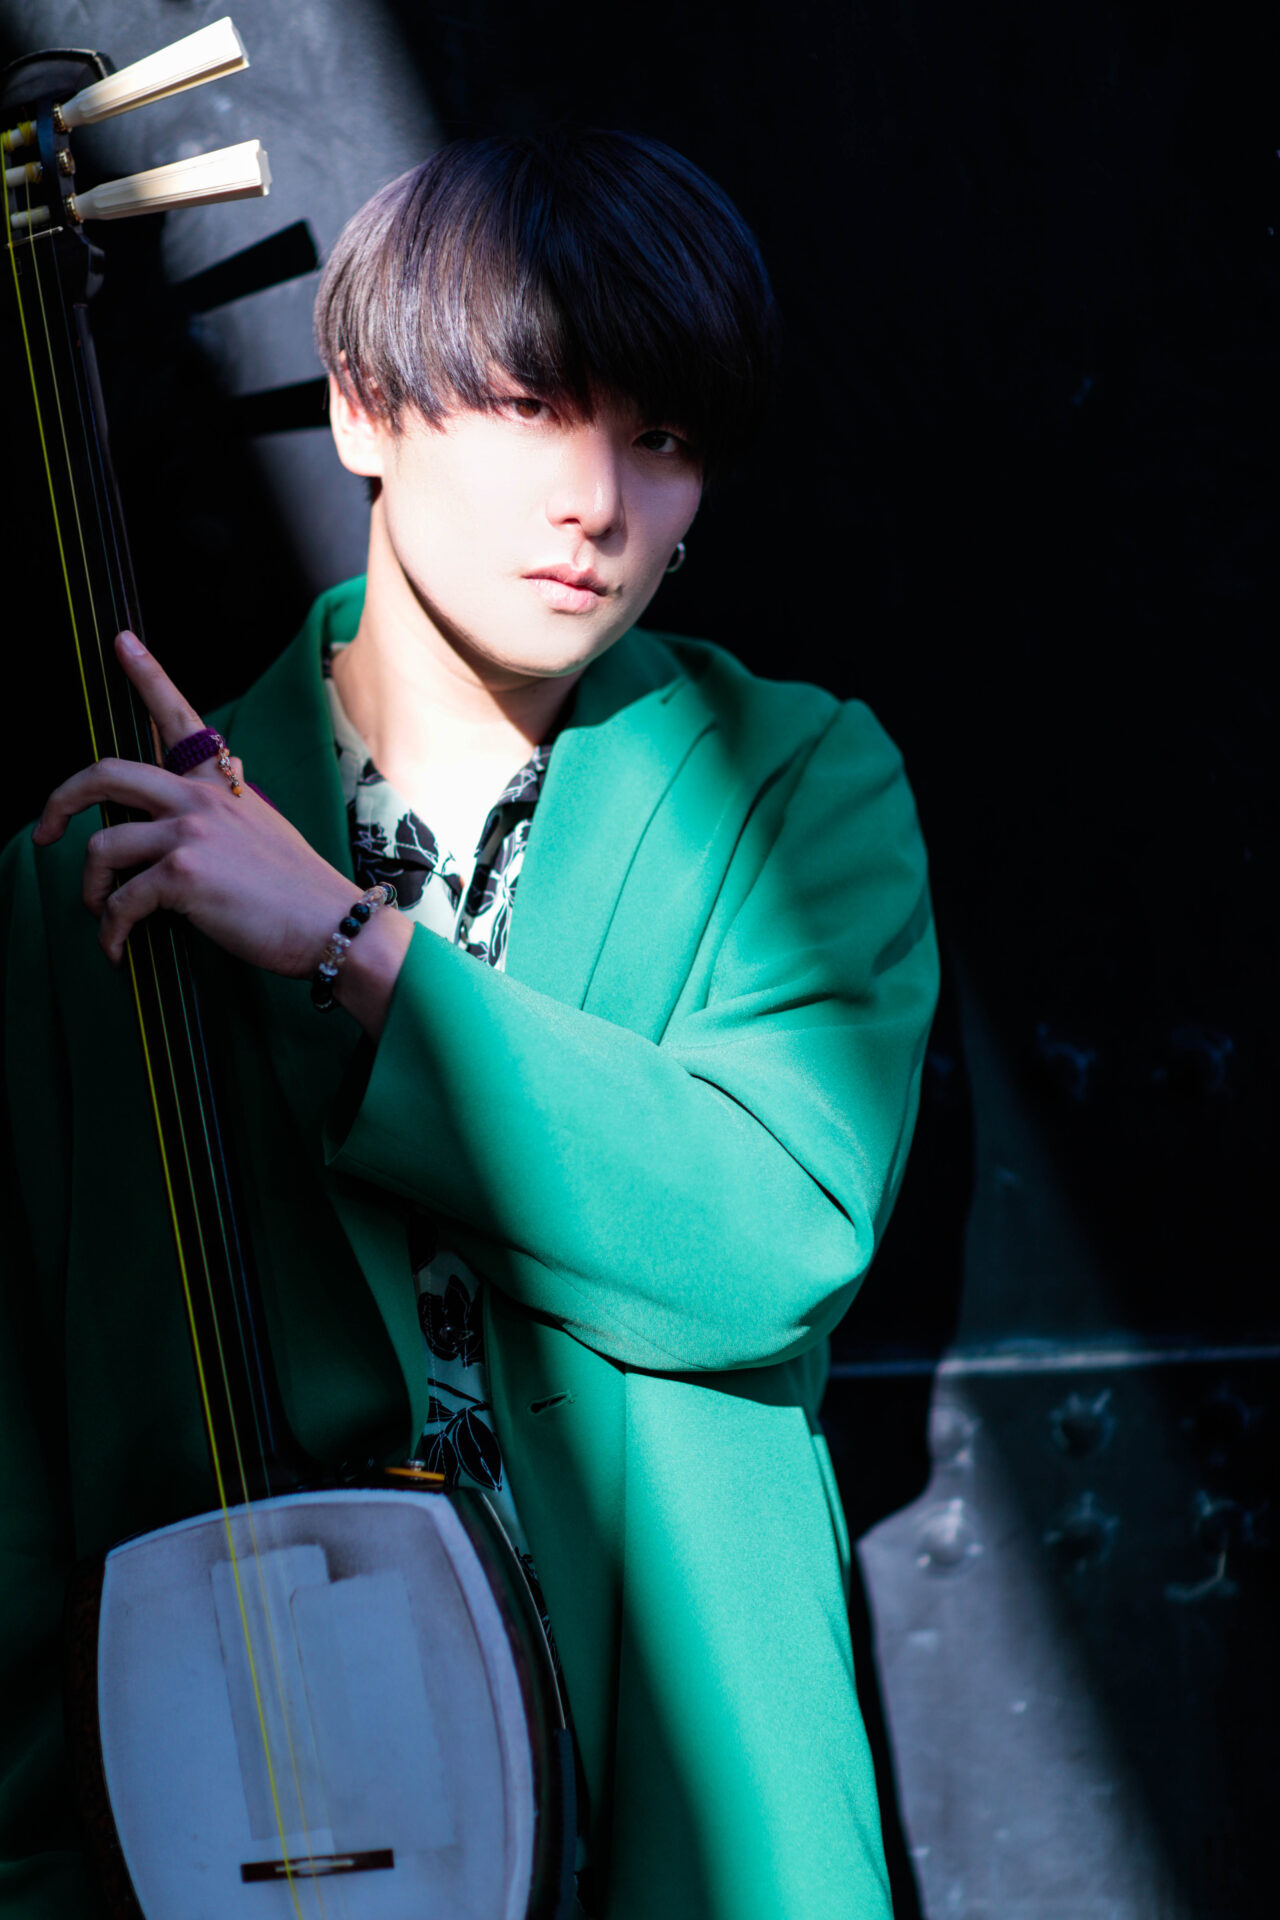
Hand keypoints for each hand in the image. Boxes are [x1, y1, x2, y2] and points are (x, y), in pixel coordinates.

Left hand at [32, 631, 360, 978]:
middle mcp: (201, 798)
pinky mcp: (183, 874)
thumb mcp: (264, 829)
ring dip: (91, 888)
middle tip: (47, 832)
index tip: (121, 641)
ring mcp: (191, 832)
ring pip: (102, 845)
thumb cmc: (299, 891)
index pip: (181, 717)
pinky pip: (120, 901)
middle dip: (60, 802)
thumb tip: (198, 805)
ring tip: (103, 912)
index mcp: (221, 784)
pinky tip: (118, 950)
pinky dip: (111, 931)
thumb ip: (224, 811)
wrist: (332, 924)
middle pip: (107, 774)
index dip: (147, 674)